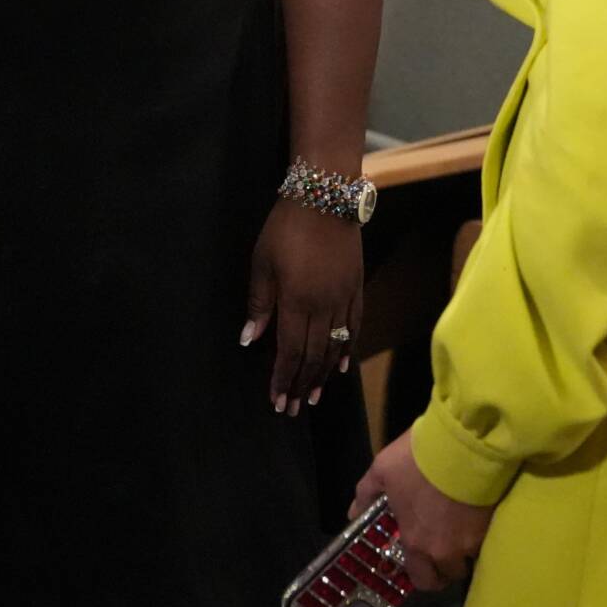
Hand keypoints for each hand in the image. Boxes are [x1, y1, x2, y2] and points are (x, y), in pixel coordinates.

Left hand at [244, 197, 362, 413]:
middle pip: (314, 356)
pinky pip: (354, 326)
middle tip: (293, 408)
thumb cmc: (285, 228)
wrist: (325, 197)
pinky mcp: (356, 287)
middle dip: (301, 384)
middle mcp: (324, 307)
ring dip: (323, 374)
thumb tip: (249, 340)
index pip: (290, 352)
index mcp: (297, 302)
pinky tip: (341, 365)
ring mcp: (344, 298)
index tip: (276, 400)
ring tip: (314, 396)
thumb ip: (259, 304)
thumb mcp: (262, 263)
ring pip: (335, 346)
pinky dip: (347, 349)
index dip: (283, 378)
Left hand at [352, 430, 493, 591]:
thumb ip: (367, 495)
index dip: (422, 576)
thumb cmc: (418, 459)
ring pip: (470, 557)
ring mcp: (473, 539)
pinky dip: (480, 533)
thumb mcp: (382, 470)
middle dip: (446, 567)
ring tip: (460, 528)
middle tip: (441, 548)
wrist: (464, 442)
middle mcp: (446, 550)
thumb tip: (354, 513)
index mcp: (417, 542)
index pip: (422, 580)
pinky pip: (486, 539)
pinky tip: (476, 515)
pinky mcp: (493, 523)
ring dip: (465, 550)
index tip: (421, 563)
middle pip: (450, 575)